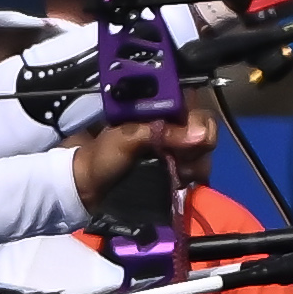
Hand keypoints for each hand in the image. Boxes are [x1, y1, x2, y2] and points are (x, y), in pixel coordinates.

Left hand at [68, 115, 205, 207]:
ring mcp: (175, 148)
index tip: (194, 138)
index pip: (194, 104)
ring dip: (196, 164)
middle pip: (204, 128)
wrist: (88, 189)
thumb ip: (162, 132)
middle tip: (182, 161)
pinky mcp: (176, 169)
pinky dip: (194, 176)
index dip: (199, 120)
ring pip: (203, 150)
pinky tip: (181, 181)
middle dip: (198, 146)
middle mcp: (170, 125)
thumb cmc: (100, 156)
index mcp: (157, 108)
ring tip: (179, 174)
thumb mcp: (127, 137)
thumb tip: (200, 135)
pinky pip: (198, 169)